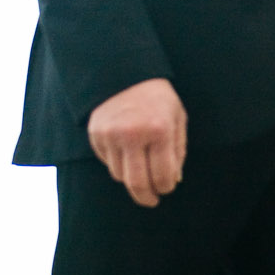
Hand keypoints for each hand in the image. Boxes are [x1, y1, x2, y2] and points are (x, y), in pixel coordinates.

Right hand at [87, 77, 187, 207]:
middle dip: (147, 198)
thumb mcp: (177, 118)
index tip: (167, 187)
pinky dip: (117, 164)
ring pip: (120, 176)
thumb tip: (174, 180)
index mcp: (159, 130)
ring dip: (132, 179)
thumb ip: (178, 150)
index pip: (163, 176)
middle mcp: (133, 135)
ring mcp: (111, 135)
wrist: (123, 73)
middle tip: (152, 201)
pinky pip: (107, 163)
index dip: (166, 187)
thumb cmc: (157, 98)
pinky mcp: (96, 135)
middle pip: (138, 184)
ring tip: (140, 168)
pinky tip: (125, 151)